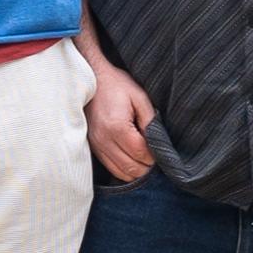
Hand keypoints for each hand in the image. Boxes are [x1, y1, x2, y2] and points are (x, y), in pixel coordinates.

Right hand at [86, 63, 159, 184]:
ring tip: (146, 159)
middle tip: (157, 158)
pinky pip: (111, 167)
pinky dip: (124, 169)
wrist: (91, 79)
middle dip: (147, 167)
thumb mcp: (139, 98)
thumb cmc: (117, 85)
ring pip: (120, 172)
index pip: (141, 153)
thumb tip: (159, 143)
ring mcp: (96, 145)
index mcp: (117, 127)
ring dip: (136, 171)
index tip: (162, 151)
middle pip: (131, 168)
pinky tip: (133, 159)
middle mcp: (104, 140)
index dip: (155, 156)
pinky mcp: (93, 147)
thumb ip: (150, 121)